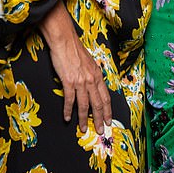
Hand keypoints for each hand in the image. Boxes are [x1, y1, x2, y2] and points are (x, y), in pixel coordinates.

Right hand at [40, 1, 111, 133]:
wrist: (65, 41)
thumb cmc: (75, 50)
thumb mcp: (89, 62)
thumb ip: (92, 74)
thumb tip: (92, 85)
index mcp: (98, 75)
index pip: (106, 97)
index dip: (108, 111)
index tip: (108, 121)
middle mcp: (91, 80)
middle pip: (97, 104)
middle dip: (99, 119)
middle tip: (99, 131)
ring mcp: (81, 81)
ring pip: (84, 105)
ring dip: (84, 119)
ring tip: (83, 129)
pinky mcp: (69, 81)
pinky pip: (70, 100)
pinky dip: (68, 110)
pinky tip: (67, 117)